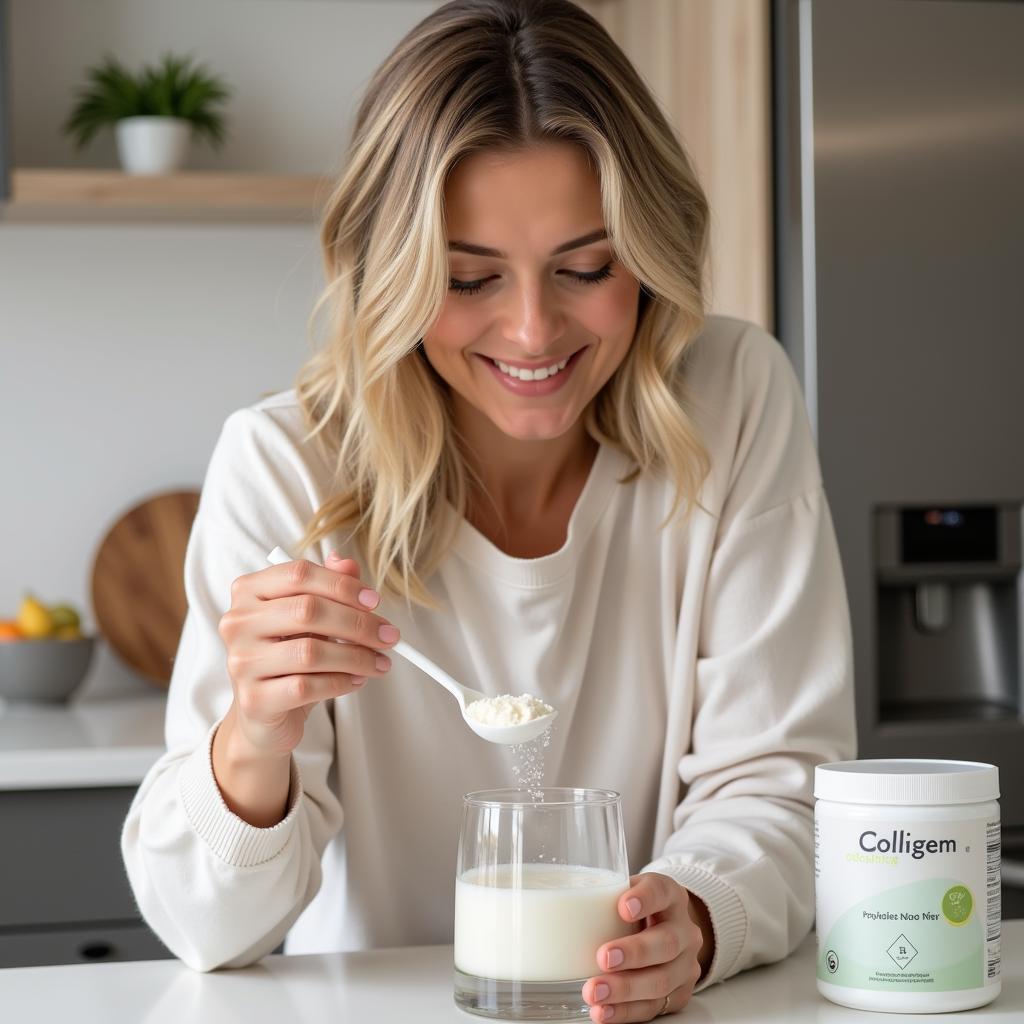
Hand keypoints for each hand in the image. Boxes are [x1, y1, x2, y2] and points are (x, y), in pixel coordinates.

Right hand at [217, 550, 399, 757]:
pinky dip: (340, 683)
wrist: (265, 711)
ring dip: (356, 657)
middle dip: (358, 624)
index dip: (343, 585)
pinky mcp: (253, 699)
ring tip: (379, 662)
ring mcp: (241, 662)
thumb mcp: (310, 617)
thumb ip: (329, 587)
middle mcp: (237, 622)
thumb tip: (348, 563)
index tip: (375, 602)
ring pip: (310, 652)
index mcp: (249, 591)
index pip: (299, 574)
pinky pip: (306, 686)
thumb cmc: (290, 654)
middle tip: (389, 637)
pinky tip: (357, 680)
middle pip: (307, 610)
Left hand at [582, 873, 712, 1021]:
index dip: (645, 899)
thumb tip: (562, 905)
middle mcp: (684, 930)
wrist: (669, 931)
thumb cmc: (638, 910)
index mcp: (670, 896)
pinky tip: (604, 1011)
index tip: (623, 907)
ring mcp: (686, 965)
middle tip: (603, 957)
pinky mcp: (679, 994)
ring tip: (594, 992)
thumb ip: (605, 896)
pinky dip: (625, 1012)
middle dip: (634, 953)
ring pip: (661, 980)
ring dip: (625, 989)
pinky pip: (654, 1007)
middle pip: (667, 943)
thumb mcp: (627, 893)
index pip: (661, 891)